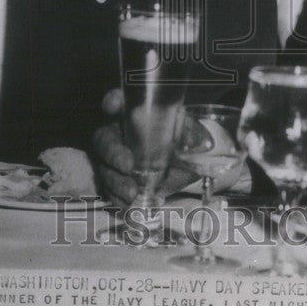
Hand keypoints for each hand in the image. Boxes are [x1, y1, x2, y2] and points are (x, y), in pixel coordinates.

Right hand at [92, 90, 246, 207]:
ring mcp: (112, 159)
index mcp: (133, 115)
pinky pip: (108, 190)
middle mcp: (118, 134)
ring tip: (132, 193)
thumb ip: (191, 135)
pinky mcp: (112, 181)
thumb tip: (202, 141)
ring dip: (116, 181)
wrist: (180, 167)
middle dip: (113, 152)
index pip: (117, 102)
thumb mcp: (187, 135)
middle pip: (103, 139)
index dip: (112, 101)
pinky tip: (129, 204)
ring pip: (104, 168)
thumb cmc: (178, 143)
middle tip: (127, 164)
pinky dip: (118, 199)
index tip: (114, 104)